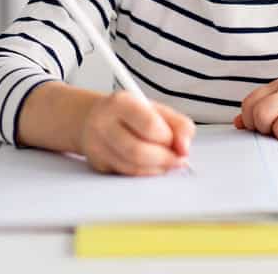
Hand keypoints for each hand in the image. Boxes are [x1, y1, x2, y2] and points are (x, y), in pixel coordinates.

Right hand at [78, 91, 193, 175]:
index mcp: (121, 103)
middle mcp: (104, 123)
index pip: (149, 125)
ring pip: (132, 167)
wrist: (93, 118)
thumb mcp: (156, 109)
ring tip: (165, 161)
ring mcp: (97, 146)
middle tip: (176, 159)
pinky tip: (151, 165)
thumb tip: (184, 148)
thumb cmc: (129, 113)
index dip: (169, 139)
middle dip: (164, 159)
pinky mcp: (98, 164)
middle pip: (138, 151)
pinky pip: (127, 174)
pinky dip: (145, 173)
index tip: (178, 143)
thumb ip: (179, 125)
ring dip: (156, 168)